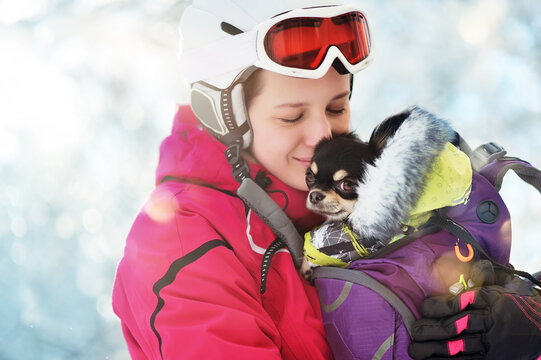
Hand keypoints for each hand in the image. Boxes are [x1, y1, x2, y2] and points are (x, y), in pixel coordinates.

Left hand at [408, 277, 540, 359]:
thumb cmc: (520, 303)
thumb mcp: (506, 284)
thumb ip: (484, 275)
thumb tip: (468, 263)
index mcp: (489, 300)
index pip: (458, 303)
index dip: (438, 306)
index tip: (424, 307)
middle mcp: (489, 322)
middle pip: (453, 327)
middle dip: (430, 330)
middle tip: (414, 331)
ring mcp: (491, 343)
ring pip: (457, 348)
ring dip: (433, 350)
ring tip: (415, 350)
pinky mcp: (493, 359)